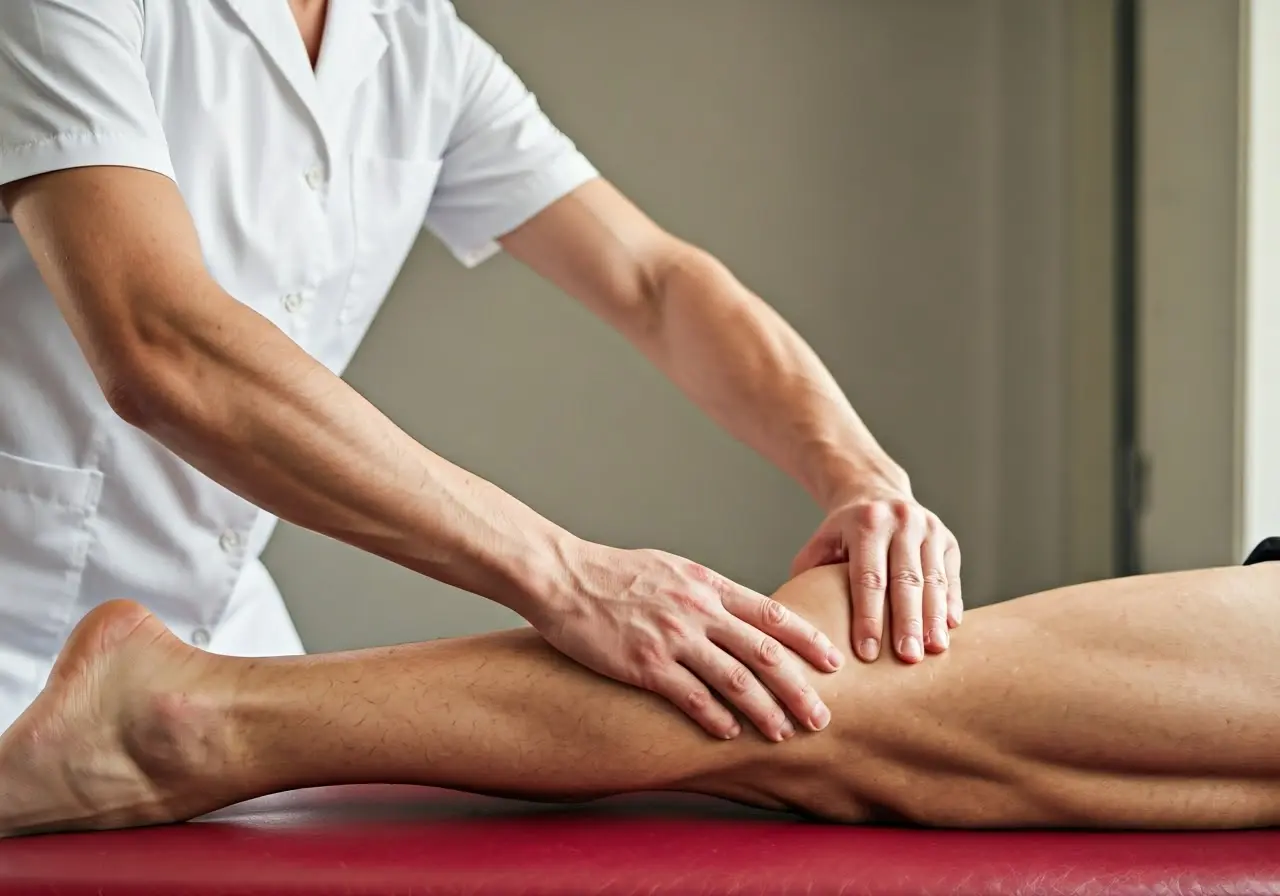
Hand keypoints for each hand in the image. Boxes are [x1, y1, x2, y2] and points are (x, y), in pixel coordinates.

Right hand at [532, 543, 844, 741]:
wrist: (563, 576)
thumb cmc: (614, 573)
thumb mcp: (672, 569)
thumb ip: (707, 592)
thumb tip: (738, 614)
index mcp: (708, 585)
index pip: (771, 613)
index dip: (807, 639)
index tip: (833, 661)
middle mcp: (697, 609)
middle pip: (763, 651)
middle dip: (798, 687)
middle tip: (823, 715)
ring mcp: (672, 637)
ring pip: (734, 678)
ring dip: (765, 710)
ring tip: (785, 733)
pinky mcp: (643, 662)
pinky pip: (689, 695)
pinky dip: (714, 716)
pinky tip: (730, 733)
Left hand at [791, 481, 961, 663]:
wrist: (877, 493)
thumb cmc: (843, 532)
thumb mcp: (821, 542)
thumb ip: (809, 573)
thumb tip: (795, 619)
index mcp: (865, 523)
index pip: (868, 578)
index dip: (868, 617)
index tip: (868, 653)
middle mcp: (901, 521)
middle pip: (906, 580)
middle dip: (907, 622)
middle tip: (908, 659)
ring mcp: (929, 528)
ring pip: (933, 579)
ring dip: (934, 618)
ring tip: (934, 650)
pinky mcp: (949, 540)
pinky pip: (951, 577)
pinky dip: (951, 604)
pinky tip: (950, 629)